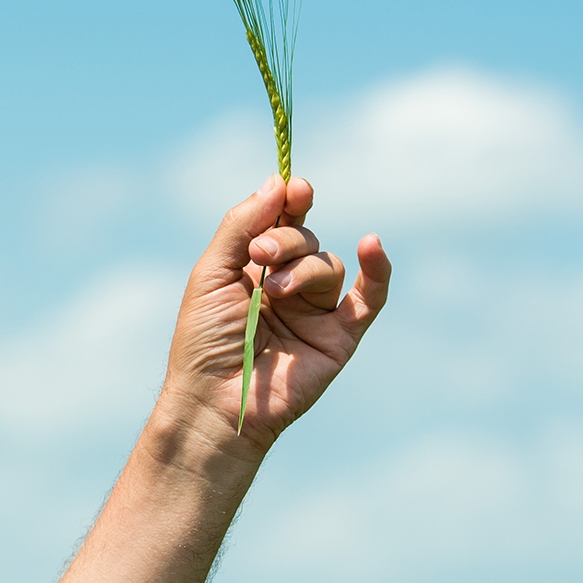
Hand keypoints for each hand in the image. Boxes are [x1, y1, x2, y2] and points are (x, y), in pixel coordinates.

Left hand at [157, 174, 390, 454]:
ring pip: (329, 264)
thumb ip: (241, 226)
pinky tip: (372, 245)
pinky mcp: (339, 338)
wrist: (214, 401)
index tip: (295, 189)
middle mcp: (287, 286)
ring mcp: (315, 312)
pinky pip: (371, 298)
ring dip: (304, 268)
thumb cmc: (203, 342)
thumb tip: (278, 182)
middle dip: (287, 240)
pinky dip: (378, 271)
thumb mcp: (212, 273)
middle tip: (260, 255)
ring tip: (274, 291)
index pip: (282, 223)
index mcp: (254, 269)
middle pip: (307, 239)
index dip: (291, 201)